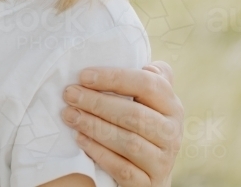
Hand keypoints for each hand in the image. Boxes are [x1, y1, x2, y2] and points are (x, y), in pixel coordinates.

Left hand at [61, 62, 183, 186]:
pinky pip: (123, 169)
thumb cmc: (141, 127)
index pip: (148, 85)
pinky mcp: (149, 184)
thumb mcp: (148, 103)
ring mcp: (162, 161)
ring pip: (129, 142)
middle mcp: (172, 133)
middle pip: (135, 115)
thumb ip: (148, 82)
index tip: (83, 75)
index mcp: (172, 106)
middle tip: (69, 94)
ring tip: (69, 115)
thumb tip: (149, 65)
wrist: (149, 174)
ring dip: (95, 127)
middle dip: (97, 103)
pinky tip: (80, 140)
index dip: (114, 78)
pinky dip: (99, 153)